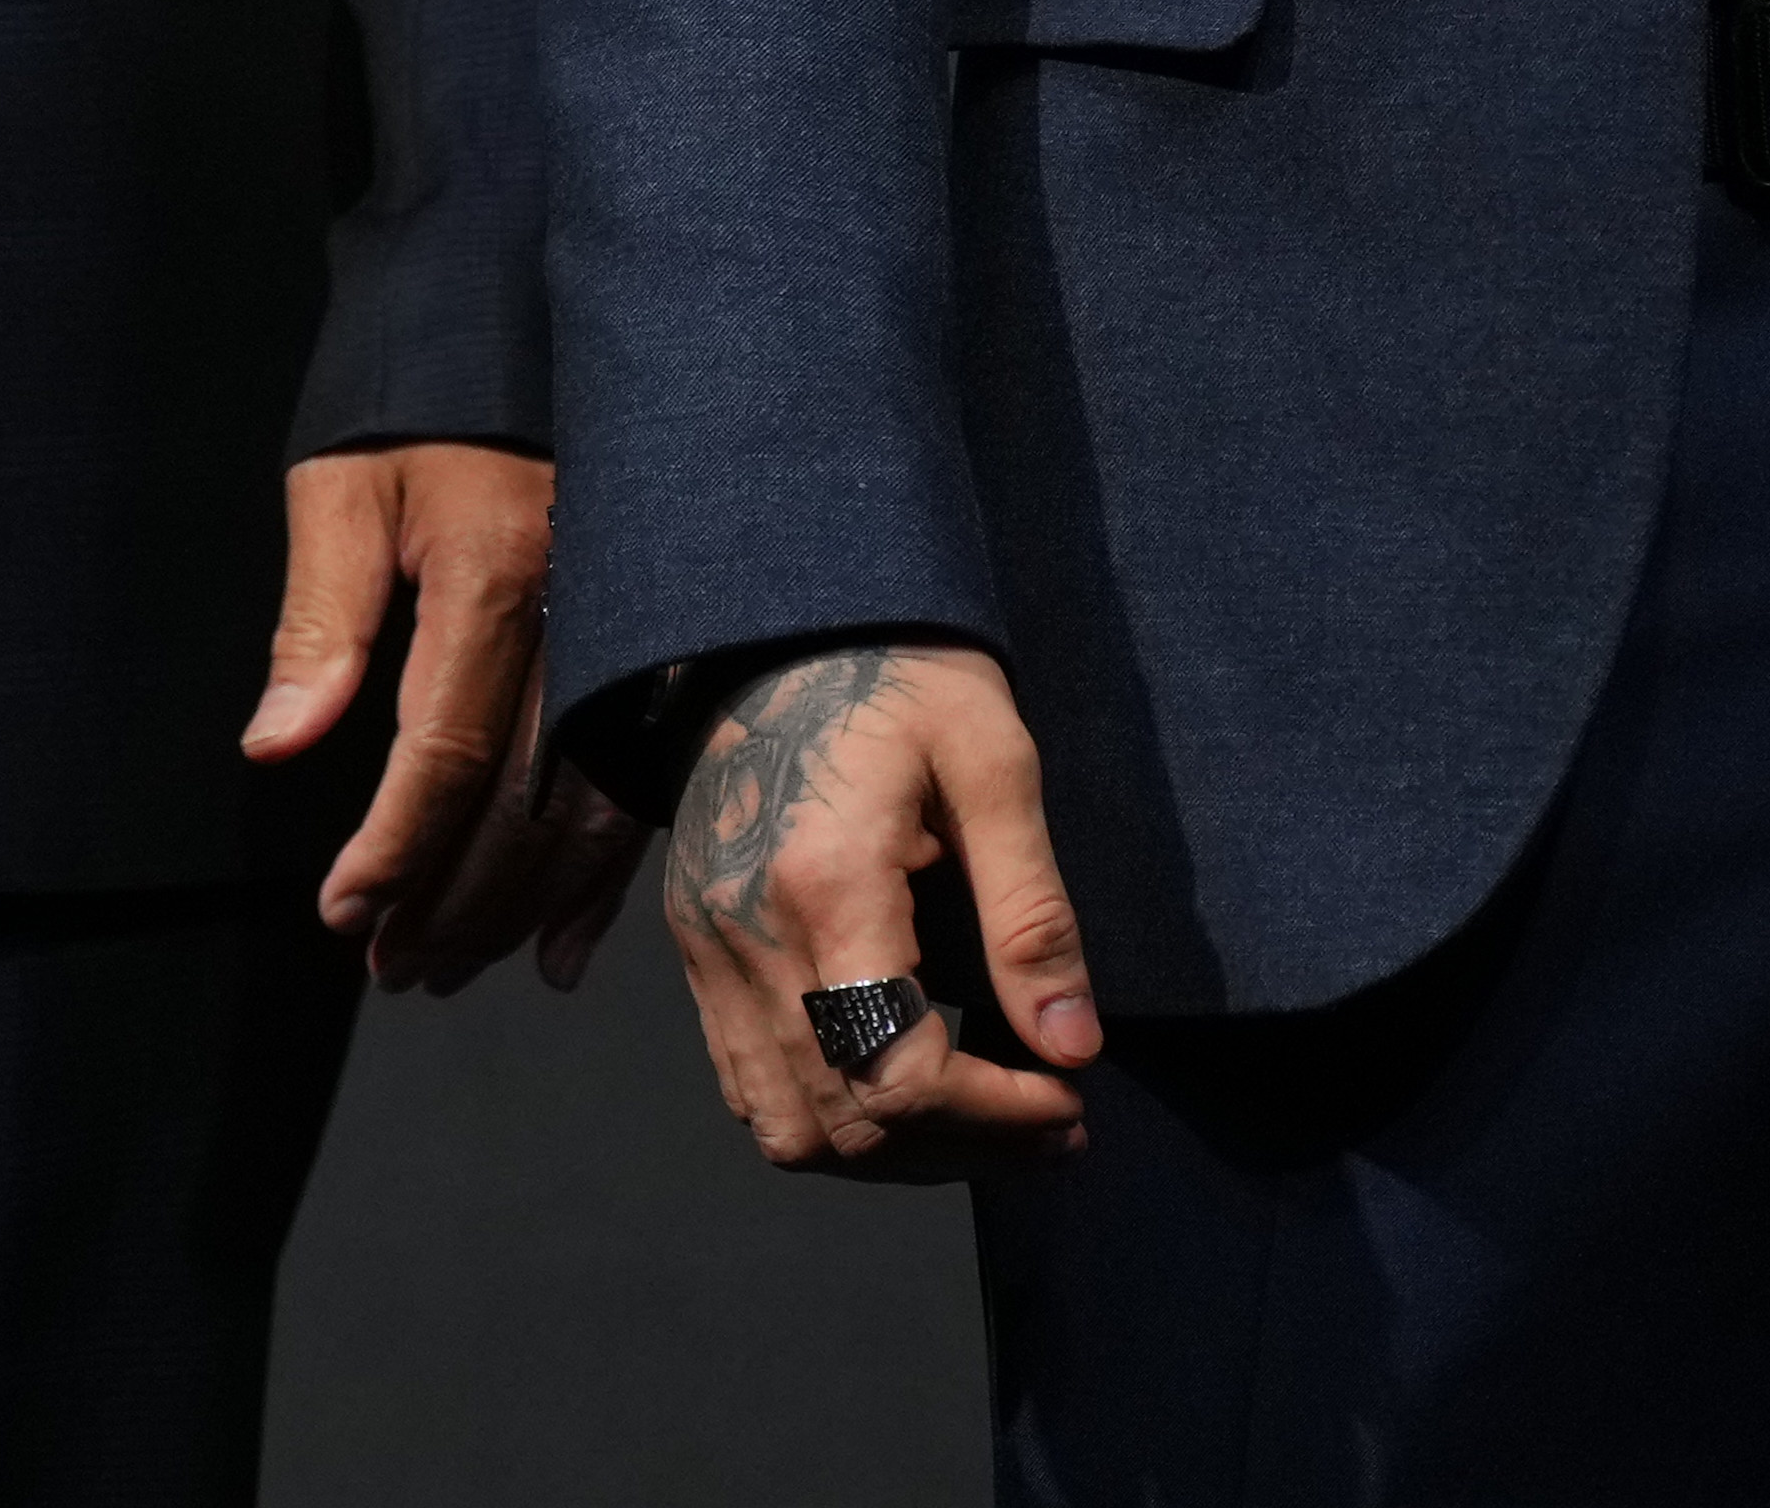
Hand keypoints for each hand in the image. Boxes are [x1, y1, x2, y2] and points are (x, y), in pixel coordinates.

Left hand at [252, 444, 635, 989]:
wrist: (508, 318)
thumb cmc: (413, 401)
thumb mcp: (341, 487)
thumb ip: (318, 621)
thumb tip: (277, 744)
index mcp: (499, 577)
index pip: (446, 754)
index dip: (394, 849)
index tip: (343, 913)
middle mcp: (582, 618)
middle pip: (521, 804)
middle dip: (451, 902)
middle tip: (391, 968)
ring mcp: (629, 637)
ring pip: (586, 812)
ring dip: (516, 908)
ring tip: (450, 968)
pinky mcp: (650, 650)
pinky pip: (636, 786)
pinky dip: (599, 878)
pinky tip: (560, 947)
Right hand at [652, 634, 1102, 1171]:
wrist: (777, 617)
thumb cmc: (899, 672)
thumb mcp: (994, 764)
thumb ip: (1032, 913)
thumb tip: (1072, 1046)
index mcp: (825, 883)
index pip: (898, 1076)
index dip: (997, 1119)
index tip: (1070, 1098)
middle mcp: (747, 932)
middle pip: (844, 1126)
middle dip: (960, 1148)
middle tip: (1051, 1122)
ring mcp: (709, 945)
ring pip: (787, 1129)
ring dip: (894, 1152)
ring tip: (983, 1117)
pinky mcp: (697, 944)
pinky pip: (748, 1084)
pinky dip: (831, 1116)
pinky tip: (905, 1080)